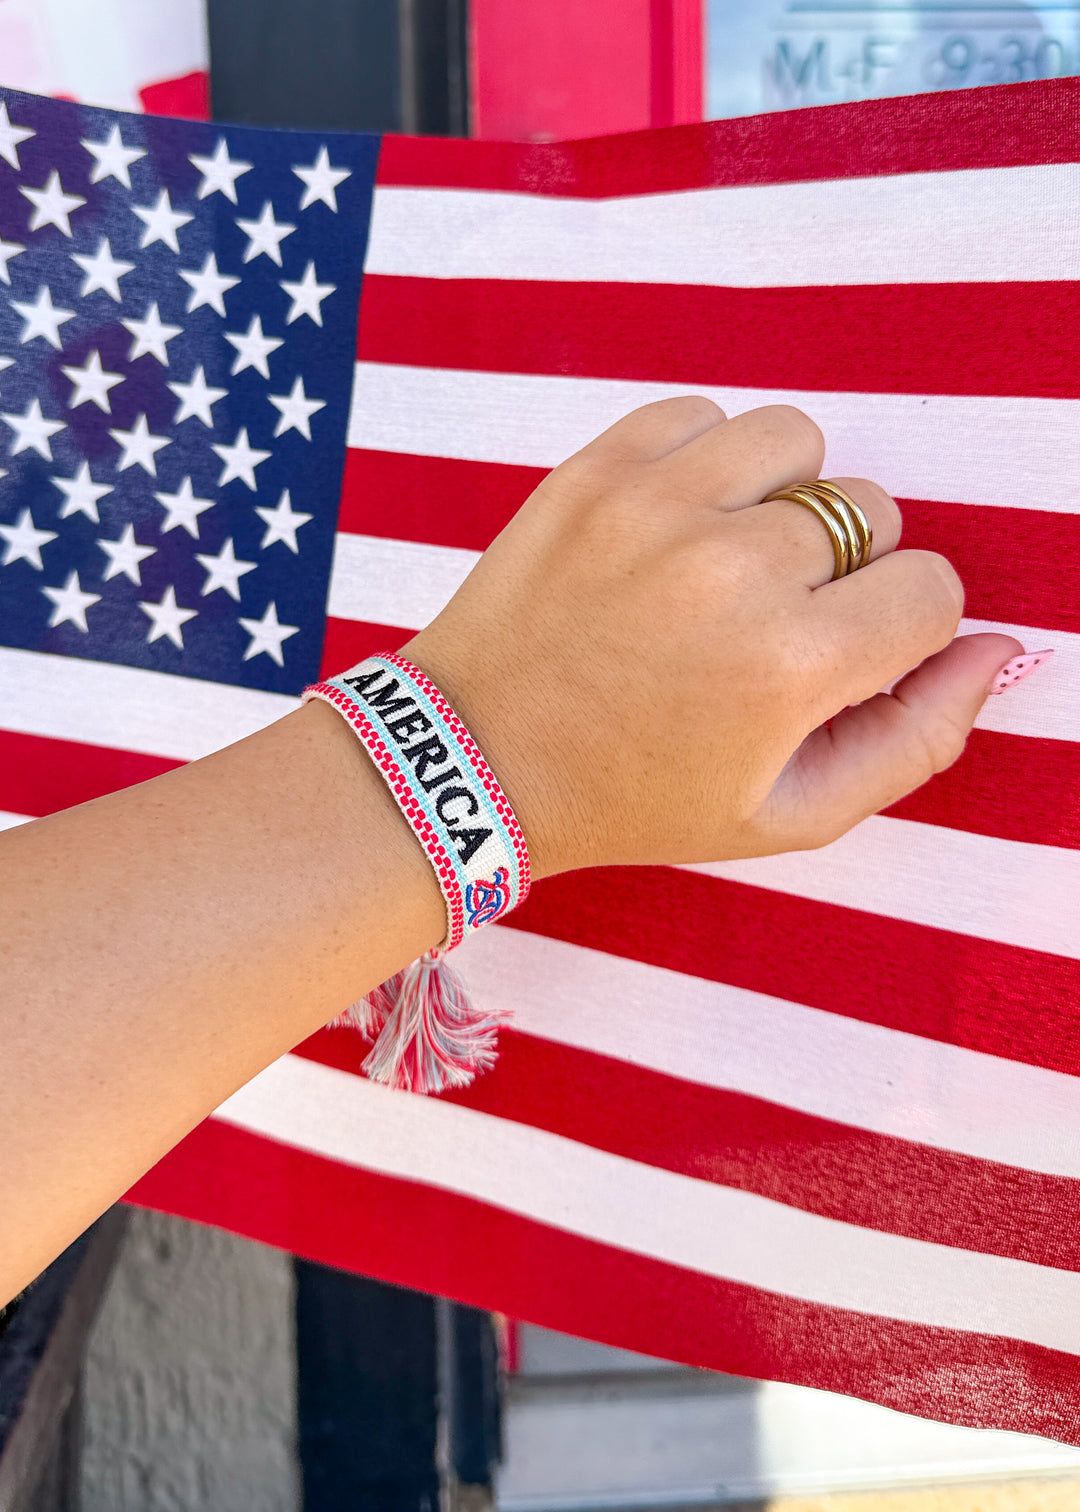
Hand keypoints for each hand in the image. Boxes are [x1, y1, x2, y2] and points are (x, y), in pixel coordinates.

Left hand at [405, 399, 1020, 878]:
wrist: (476, 759)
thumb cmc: (636, 797)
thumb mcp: (788, 814)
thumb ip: (915, 738)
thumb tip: (994, 648)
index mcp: (791, 665)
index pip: (931, 589)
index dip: (896, 627)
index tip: (837, 655)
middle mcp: (733, 569)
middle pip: (871, 512)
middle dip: (838, 571)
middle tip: (762, 627)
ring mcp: (659, 505)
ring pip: (797, 443)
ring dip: (782, 499)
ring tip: (725, 562)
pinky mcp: (597, 467)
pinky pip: (704, 415)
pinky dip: (706, 462)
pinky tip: (673, 527)